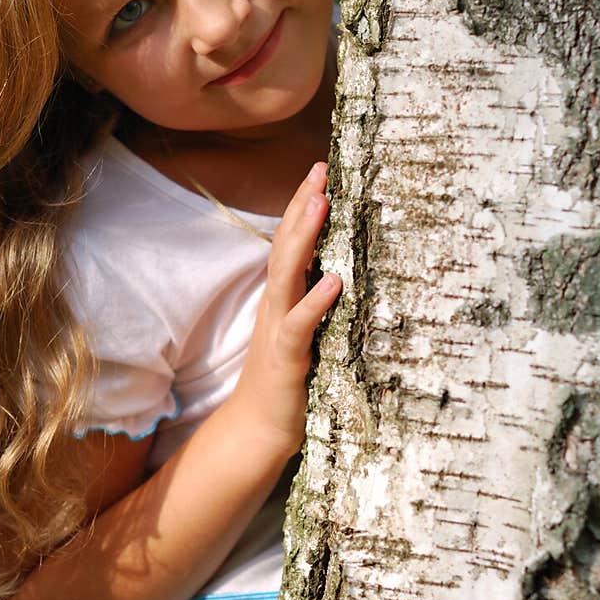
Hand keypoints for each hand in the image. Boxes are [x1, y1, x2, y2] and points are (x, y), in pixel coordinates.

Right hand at [229, 162, 341, 458]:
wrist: (258, 430)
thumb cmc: (286, 382)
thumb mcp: (303, 334)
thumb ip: (314, 302)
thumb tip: (341, 271)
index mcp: (281, 298)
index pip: (289, 242)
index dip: (301, 206)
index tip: (320, 171)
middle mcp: (276, 306)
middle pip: (285, 246)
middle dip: (302, 206)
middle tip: (319, 169)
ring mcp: (278, 329)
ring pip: (288, 274)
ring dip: (304, 238)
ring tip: (322, 204)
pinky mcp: (287, 358)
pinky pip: (300, 324)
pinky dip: (315, 300)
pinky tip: (335, 280)